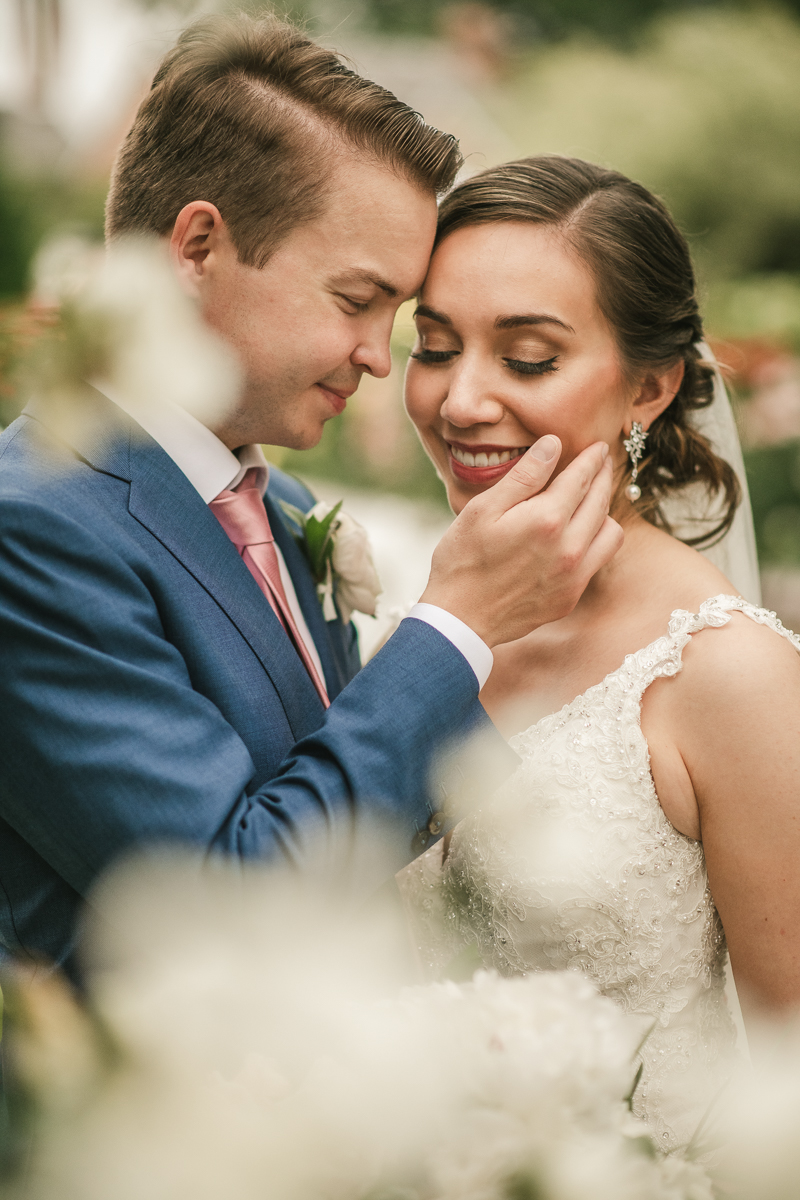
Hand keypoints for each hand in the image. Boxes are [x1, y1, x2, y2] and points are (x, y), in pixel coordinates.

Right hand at [420, 435, 621, 647]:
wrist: (459, 619)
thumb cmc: (462, 560)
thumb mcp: (483, 510)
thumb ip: (523, 476)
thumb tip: (553, 445)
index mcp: (547, 520)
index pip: (582, 478)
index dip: (593, 458)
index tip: (599, 446)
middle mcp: (569, 548)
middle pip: (601, 501)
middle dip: (603, 477)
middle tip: (602, 463)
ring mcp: (574, 576)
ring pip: (611, 533)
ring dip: (604, 511)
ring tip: (589, 501)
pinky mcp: (570, 596)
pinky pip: (598, 560)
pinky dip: (595, 541)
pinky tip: (578, 535)